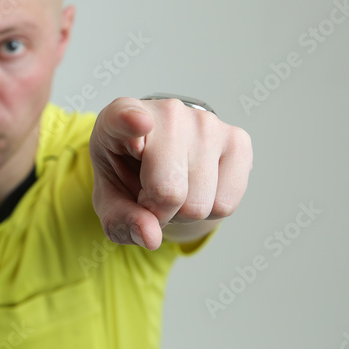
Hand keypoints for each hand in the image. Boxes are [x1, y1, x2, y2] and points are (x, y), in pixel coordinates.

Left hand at [89, 97, 252, 249]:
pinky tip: (196, 185)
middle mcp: (166, 112)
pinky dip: (209, 210)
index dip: (131, 122)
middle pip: (168, 190)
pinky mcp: (237, 139)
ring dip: (183, 211)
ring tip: (172, 187)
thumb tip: (151, 236)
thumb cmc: (128, 172)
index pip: (124, 116)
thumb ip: (121, 220)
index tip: (137, 122)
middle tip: (149, 195)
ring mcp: (205, 122)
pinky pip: (226, 204)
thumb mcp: (110, 198)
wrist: (159, 157)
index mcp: (118, 117)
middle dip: (158, 211)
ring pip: (199, 204)